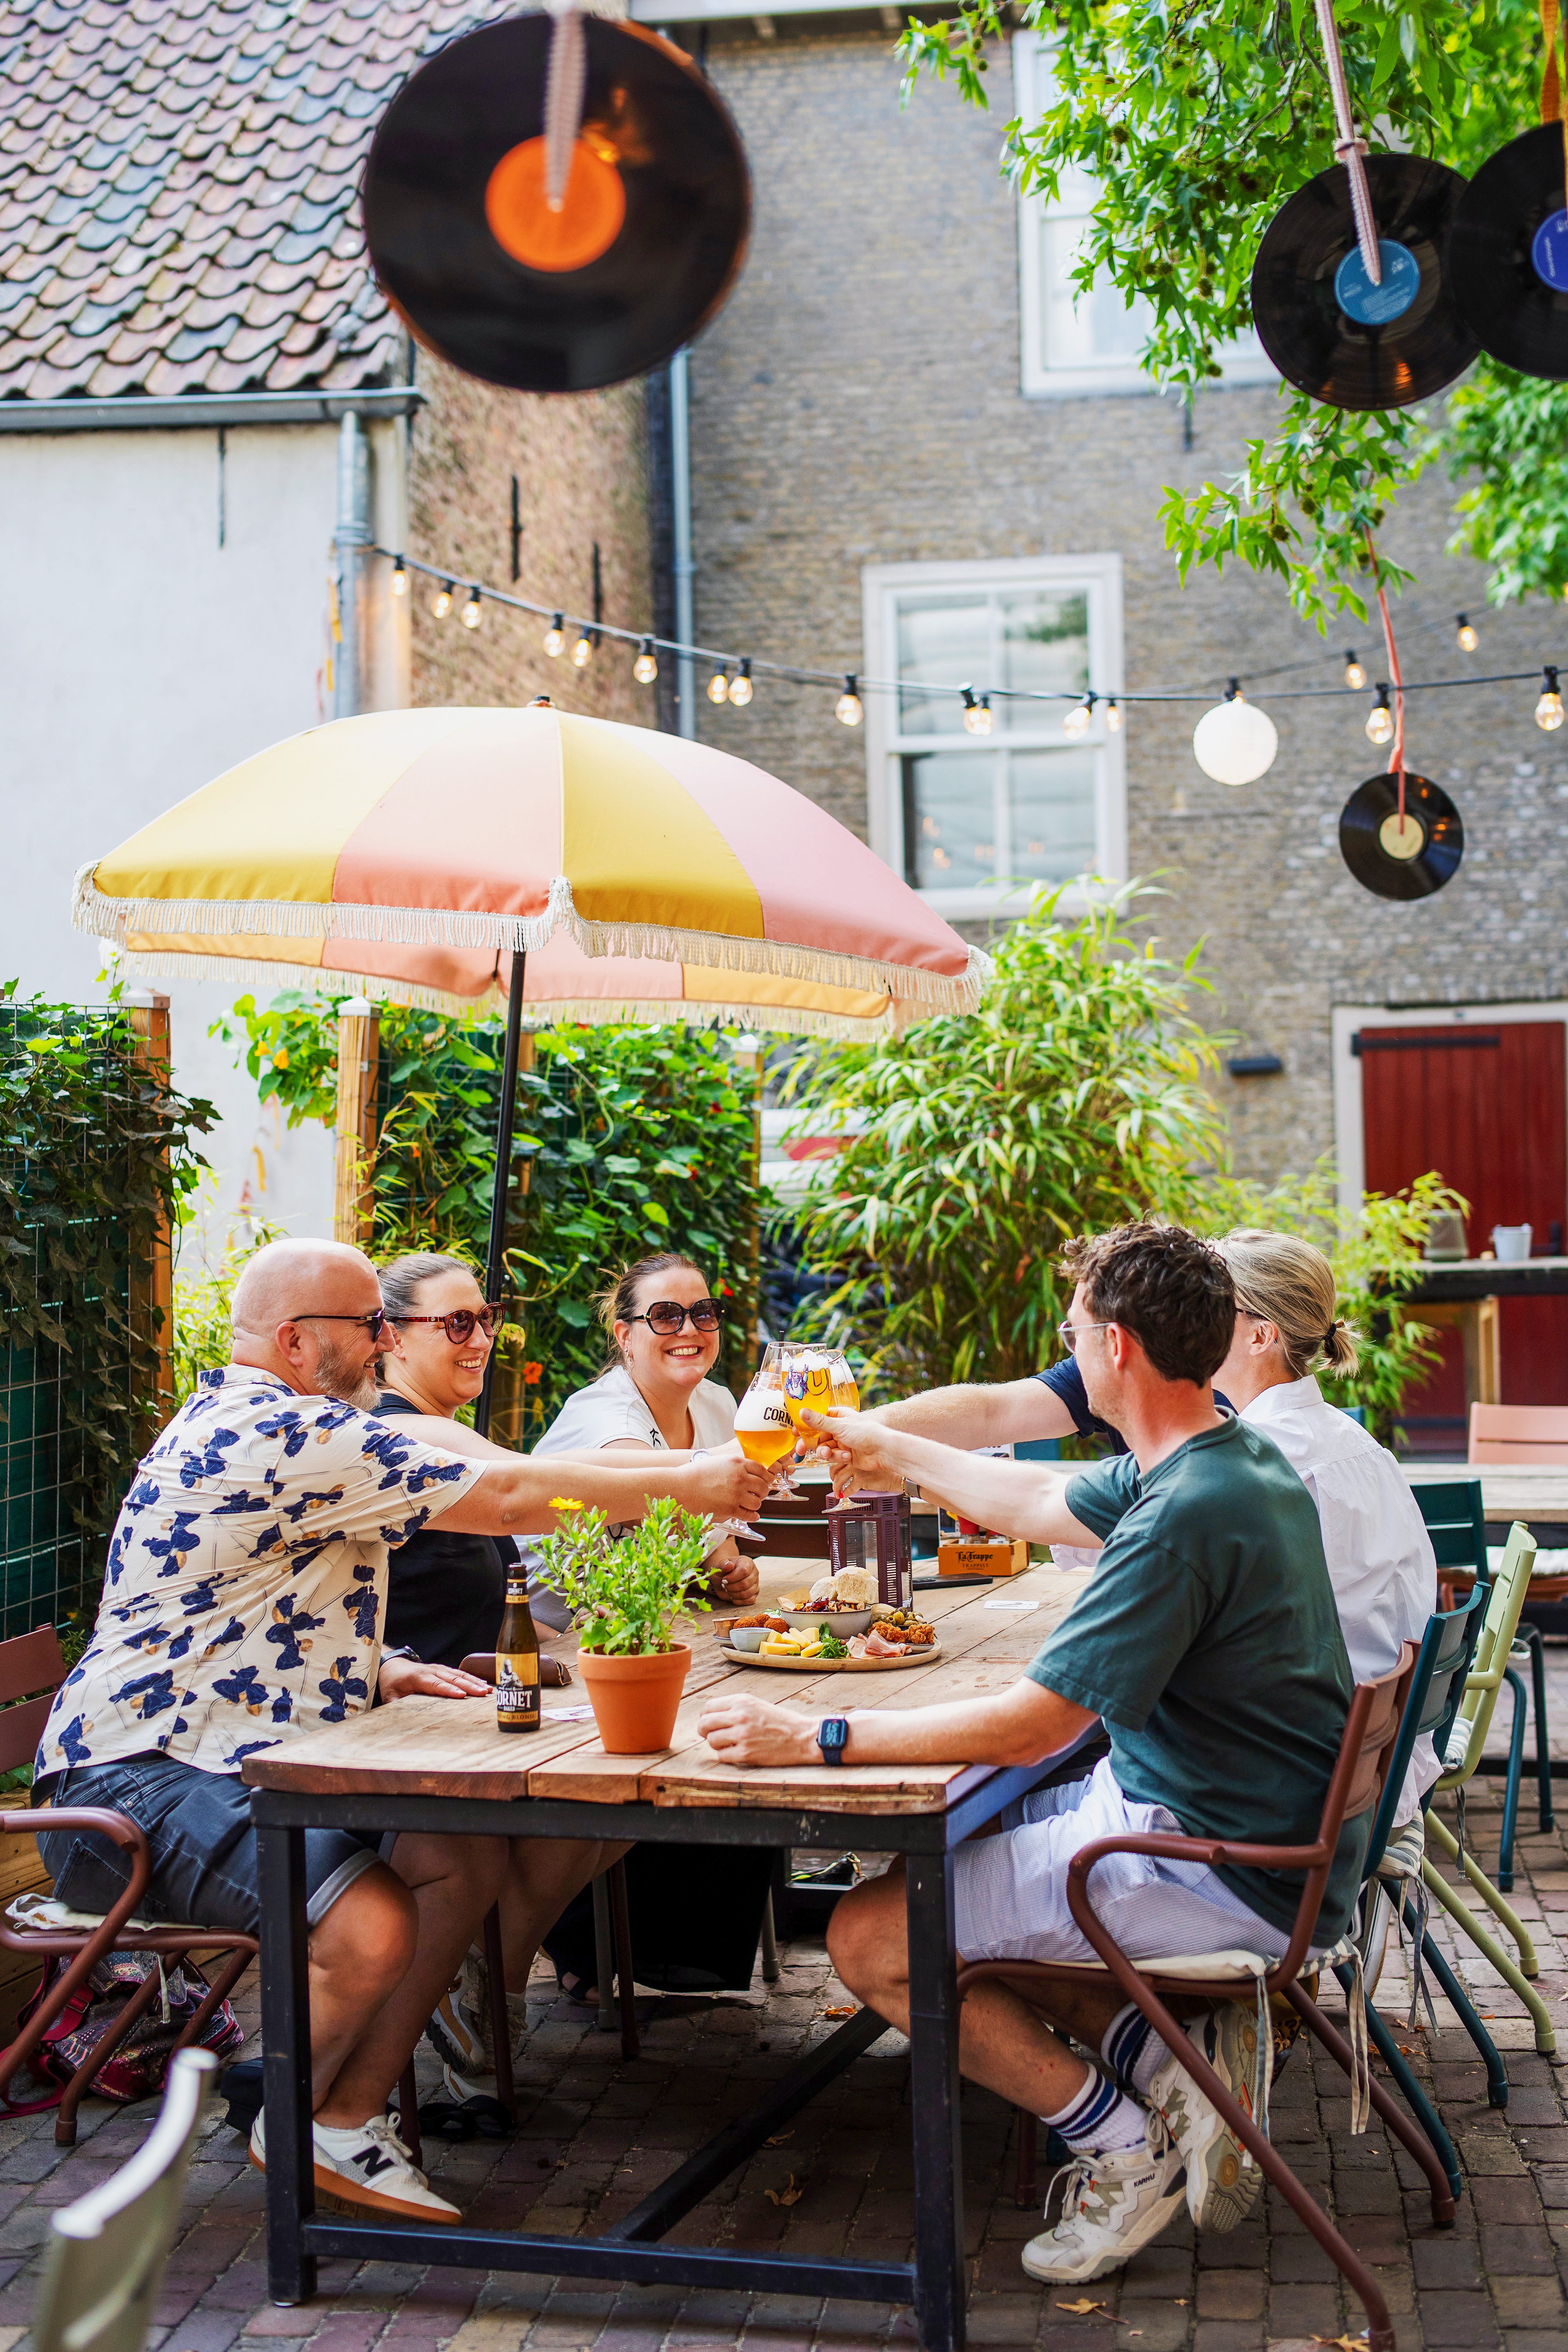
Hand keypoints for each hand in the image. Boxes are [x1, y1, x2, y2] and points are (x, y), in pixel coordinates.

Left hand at [377, 1657, 491, 1702]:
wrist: (392, 1665)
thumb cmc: (392, 1683)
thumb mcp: (390, 1695)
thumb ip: (396, 1706)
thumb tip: (402, 1719)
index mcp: (418, 1677)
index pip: (436, 1684)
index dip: (449, 1689)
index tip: (462, 1695)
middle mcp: (431, 1670)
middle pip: (452, 1678)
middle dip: (469, 1686)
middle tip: (483, 1693)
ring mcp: (438, 1668)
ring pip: (459, 1674)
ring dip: (474, 1682)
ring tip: (488, 1689)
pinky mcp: (443, 1669)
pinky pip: (459, 1673)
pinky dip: (472, 1678)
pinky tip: (483, 1683)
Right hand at [679, 1453, 770, 1521]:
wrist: (681, 1486)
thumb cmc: (696, 1473)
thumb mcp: (719, 1461)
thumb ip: (736, 1466)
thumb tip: (750, 1473)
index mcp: (737, 1463)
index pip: (761, 1470)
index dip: (764, 1477)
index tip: (764, 1481)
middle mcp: (739, 1478)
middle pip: (763, 1486)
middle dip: (762, 1491)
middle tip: (758, 1493)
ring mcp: (735, 1494)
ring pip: (757, 1502)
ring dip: (755, 1504)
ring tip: (750, 1503)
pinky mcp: (730, 1509)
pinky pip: (749, 1515)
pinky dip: (752, 1516)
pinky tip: (751, 1514)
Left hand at [698, 1691, 819, 1767]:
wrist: (802, 1736)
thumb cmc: (780, 1721)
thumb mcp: (756, 1705)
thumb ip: (734, 1708)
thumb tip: (710, 1717)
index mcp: (742, 1701)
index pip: (708, 1707)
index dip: (705, 1716)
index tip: (709, 1722)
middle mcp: (740, 1715)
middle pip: (704, 1724)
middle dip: (704, 1731)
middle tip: (711, 1735)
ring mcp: (742, 1735)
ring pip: (711, 1740)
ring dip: (717, 1744)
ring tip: (730, 1743)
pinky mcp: (745, 1753)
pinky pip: (721, 1756)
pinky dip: (726, 1755)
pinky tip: (738, 1752)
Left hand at [711, 1555, 759, 1605]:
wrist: (722, 1580)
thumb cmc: (722, 1571)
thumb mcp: (720, 1566)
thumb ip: (723, 1564)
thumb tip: (729, 1565)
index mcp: (747, 1562)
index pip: (744, 1571)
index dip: (733, 1578)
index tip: (724, 1580)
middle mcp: (754, 1572)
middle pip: (745, 1584)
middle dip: (731, 1587)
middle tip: (724, 1585)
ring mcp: (755, 1584)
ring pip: (747, 1593)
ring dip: (734, 1594)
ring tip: (728, 1590)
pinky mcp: (754, 1594)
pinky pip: (750, 1600)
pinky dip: (739, 1601)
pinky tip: (732, 1596)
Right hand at [798, 1406, 906, 1496]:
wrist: (883, 1451)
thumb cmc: (866, 1433)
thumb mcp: (840, 1426)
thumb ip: (819, 1422)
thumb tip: (801, 1412)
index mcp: (839, 1415)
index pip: (817, 1418)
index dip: (805, 1425)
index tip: (795, 1432)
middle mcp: (839, 1428)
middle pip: (817, 1436)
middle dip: (812, 1444)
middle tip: (801, 1450)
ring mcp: (842, 1442)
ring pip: (824, 1448)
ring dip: (827, 1452)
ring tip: (832, 1453)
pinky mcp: (845, 1454)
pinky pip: (833, 1457)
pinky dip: (838, 1458)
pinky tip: (847, 1457)